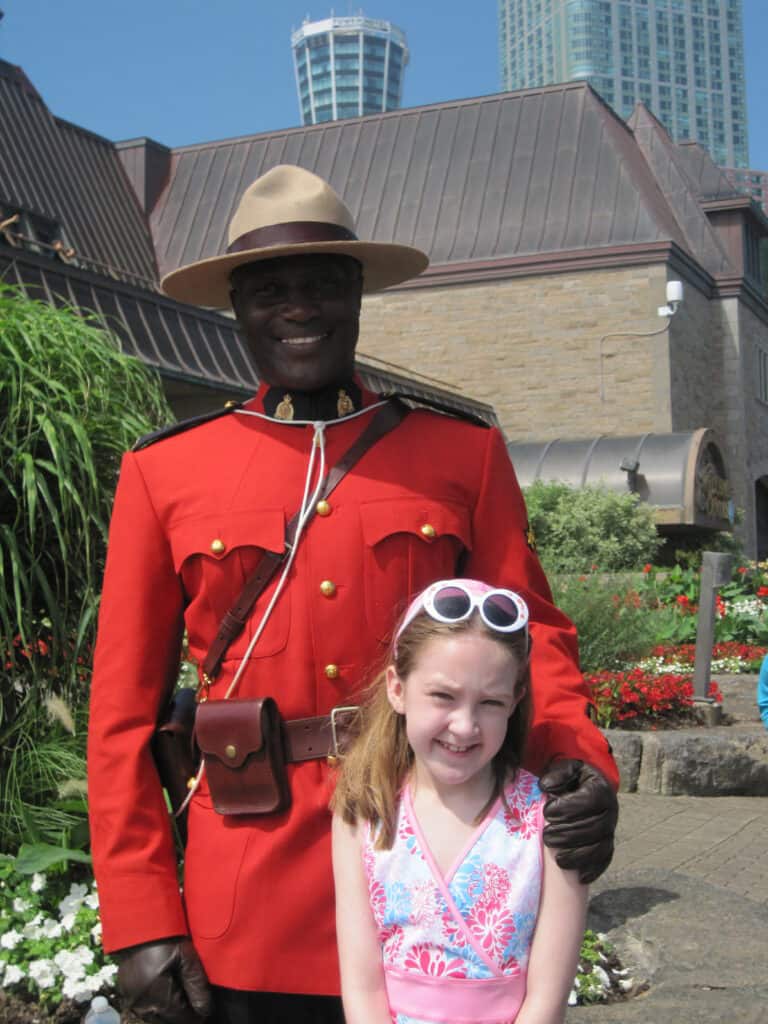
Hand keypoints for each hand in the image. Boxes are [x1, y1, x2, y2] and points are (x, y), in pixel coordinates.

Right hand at [117, 937, 211, 1022]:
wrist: (139, 923)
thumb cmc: (166, 936)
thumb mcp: (187, 958)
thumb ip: (197, 986)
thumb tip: (205, 1011)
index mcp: (157, 997)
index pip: (182, 1020)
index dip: (197, 1017)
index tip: (206, 1010)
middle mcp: (141, 1004)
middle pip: (168, 1021)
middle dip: (183, 1015)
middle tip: (196, 1003)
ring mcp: (131, 1000)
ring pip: (156, 1018)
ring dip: (170, 1013)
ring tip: (183, 997)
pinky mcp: (125, 994)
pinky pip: (144, 1010)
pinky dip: (157, 1007)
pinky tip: (167, 993)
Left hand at [539, 759, 618, 883]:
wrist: (586, 786)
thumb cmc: (572, 777)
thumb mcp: (565, 767)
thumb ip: (557, 774)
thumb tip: (545, 785)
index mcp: (601, 789)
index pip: (590, 801)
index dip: (569, 808)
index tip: (547, 812)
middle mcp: (610, 811)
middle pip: (594, 828)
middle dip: (569, 835)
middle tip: (547, 837)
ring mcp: (610, 829)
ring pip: (600, 847)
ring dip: (579, 856)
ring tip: (558, 859)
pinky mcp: (608, 844)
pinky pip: (605, 860)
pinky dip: (594, 870)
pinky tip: (579, 877)